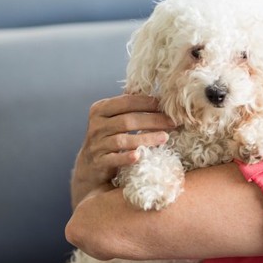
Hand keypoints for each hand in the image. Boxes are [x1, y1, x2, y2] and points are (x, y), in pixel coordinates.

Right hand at [70, 94, 175, 208]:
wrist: (89, 167)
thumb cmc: (108, 138)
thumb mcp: (114, 119)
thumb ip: (129, 107)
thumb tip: (157, 95)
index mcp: (100, 110)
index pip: (126, 102)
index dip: (147, 103)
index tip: (166, 105)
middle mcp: (97, 125)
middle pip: (127, 120)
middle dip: (153, 120)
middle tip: (172, 122)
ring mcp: (96, 144)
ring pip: (122, 140)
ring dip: (146, 138)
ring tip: (165, 137)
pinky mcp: (98, 162)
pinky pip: (114, 159)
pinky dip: (126, 157)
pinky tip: (139, 156)